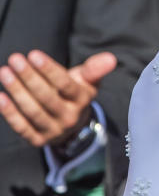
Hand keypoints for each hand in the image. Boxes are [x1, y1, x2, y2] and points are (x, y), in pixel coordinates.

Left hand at [0, 51, 115, 148]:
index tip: (34, 55)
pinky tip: (1, 98)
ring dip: (18, 92)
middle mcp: (70, 118)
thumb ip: (94, 69)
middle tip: (15, 59)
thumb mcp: (86, 81)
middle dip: (30, 78)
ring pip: (34, 112)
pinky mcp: (38, 140)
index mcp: (82, 100)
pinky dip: (10, 114)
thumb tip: (110, 58)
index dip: (50, 71)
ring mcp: (54, 130)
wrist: (71, 124)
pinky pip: (23, 127)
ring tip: (5, 73)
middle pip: (48, 98)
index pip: (66, 86)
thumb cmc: (74, 94)